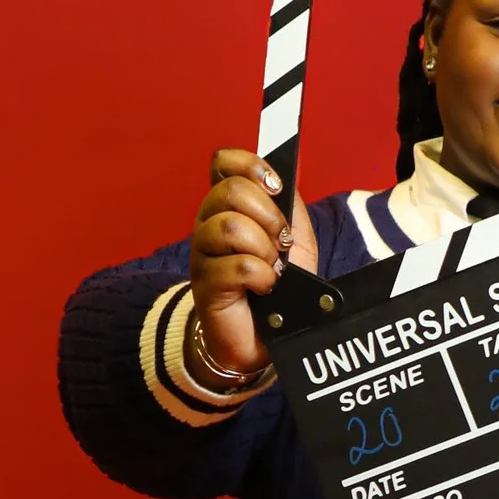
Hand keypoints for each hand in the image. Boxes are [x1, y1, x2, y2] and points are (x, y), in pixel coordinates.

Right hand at [187, 147, 318, 381]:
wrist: (265, 336)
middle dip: (268, 216)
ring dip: (264, 249)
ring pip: (230, 226)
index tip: (275, 188)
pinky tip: (264, 287)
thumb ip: (289, 205)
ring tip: (273, 270)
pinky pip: (238, 266)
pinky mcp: (206, 285)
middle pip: (231, 191)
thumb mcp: (294, 238)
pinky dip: (261, 277)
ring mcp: (203, 254)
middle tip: (282, 243)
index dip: (250, 166)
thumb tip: (288, 173)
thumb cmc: (277, 286)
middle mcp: (209, 223)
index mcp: (228, 206)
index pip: (224, 162)